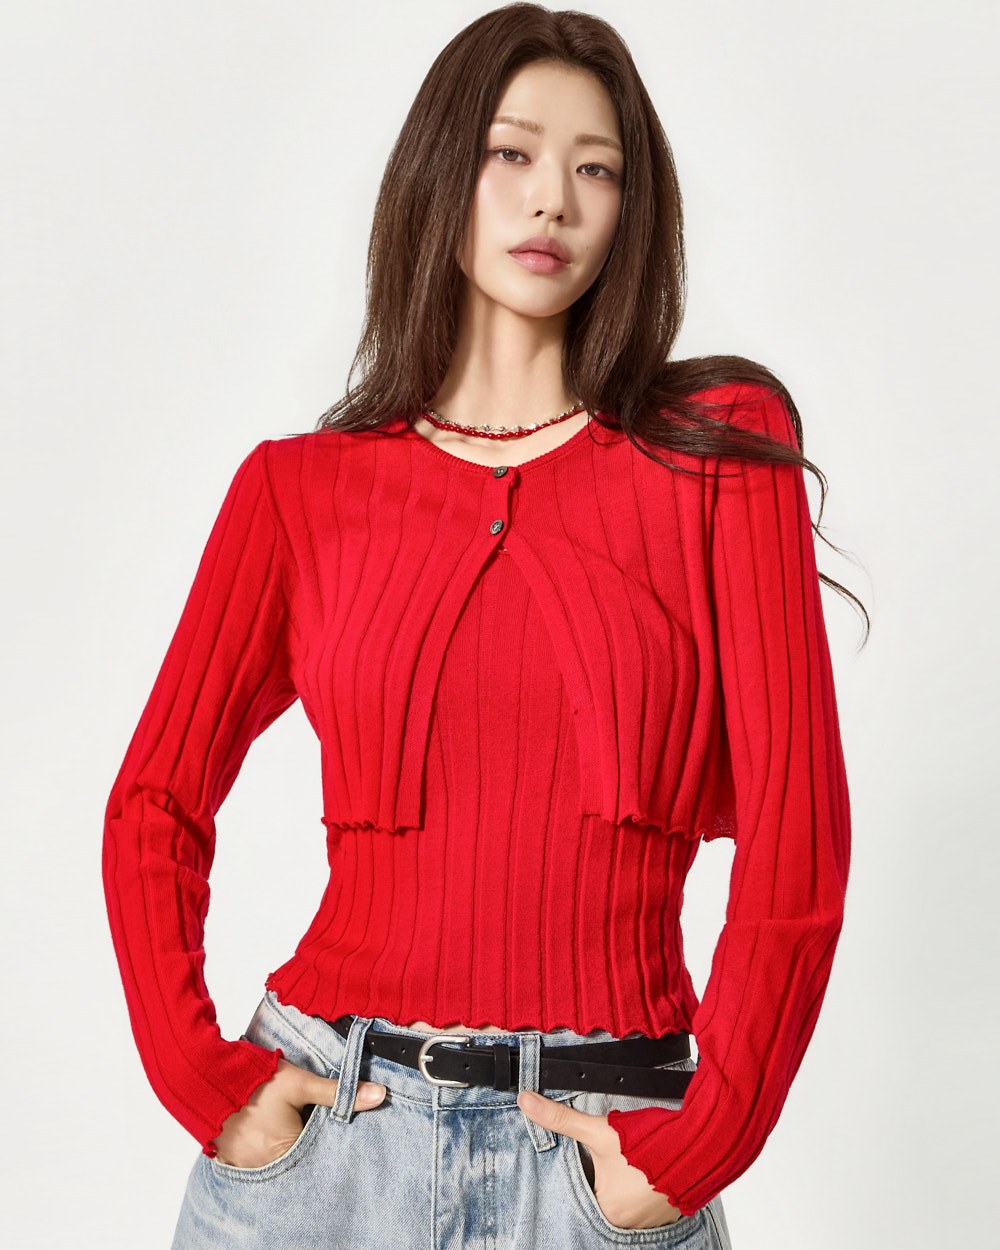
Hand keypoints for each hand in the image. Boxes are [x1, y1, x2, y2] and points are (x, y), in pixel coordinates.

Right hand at [211, 1057, 386, 1167]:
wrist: (207, 1077)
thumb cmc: (255, 1080)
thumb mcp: (300, 1082)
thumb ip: (338, 1093)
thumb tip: (379, 1095)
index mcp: (285, 1151)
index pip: (319, 1156)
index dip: (327, 1143)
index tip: (330, 1131)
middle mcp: (265, 1166)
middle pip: (297, 1162)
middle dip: (306, 1147)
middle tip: (307, 1127)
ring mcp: (245, 1165)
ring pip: (276, 1163)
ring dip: (284, 1149)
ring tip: (286, 1130)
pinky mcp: (229, 1159)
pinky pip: (254, 1163)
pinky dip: (263, 1151)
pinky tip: (267, 1134)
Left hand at [517, 1089, 683, 1230]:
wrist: (697, 1146)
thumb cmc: (648, 1143)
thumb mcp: (598, 1130)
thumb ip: (560, 1119)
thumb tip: (526, 1102)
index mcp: (609, 1208)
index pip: (588, 1192)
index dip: (592, 1172)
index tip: (600, 1161)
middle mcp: (630, 1221)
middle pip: (610, 1195)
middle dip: (613, 1175)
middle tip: (622, 1159)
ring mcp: (654, 1218)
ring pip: (633, 1198)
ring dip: (634, 1181)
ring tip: (638, 1162)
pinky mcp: (674, 1210)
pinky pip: (655, 1201)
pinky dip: (652, 1185)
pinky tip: (655, 1168)